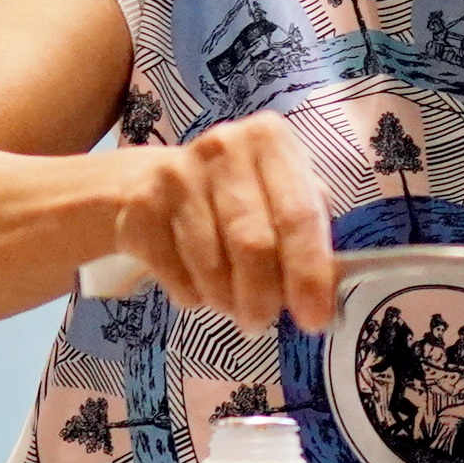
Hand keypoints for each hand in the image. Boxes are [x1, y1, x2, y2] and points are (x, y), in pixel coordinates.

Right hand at [103, 113, 334, 328]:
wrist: (152, 182)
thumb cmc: (238, 194)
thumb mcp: (282, 194)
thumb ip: (308, 234)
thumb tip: (323, 294)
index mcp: (270, 140)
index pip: (298, 215)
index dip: (309, 273)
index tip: (314, 319)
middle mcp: (223, 147)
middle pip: (253, 243)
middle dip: (263, 297)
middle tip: (261, 322)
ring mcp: (177, 175)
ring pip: (211, 265)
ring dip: (226, 300)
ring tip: (232, 302)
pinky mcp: (140, 206)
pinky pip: (173, 274)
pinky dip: (191, 295)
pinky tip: (197, 287)